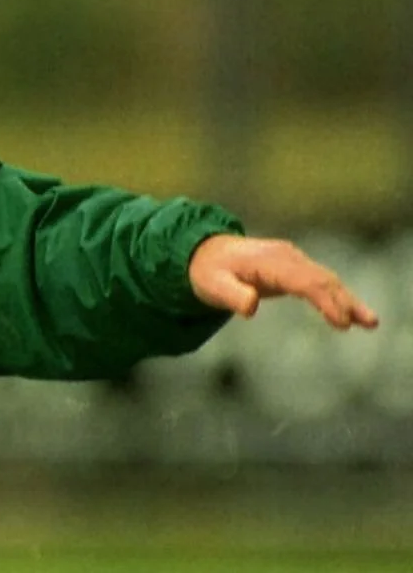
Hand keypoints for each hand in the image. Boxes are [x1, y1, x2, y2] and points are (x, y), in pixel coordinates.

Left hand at [188, 234, 378, 329]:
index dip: (324, 299)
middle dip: (344, 300)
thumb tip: (251, 307)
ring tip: (370, 322)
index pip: (303, 280)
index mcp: (268, 261)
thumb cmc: (208, 271)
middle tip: (364, 323)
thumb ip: (231, 295)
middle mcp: (286, 257)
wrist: (205, 252)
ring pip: (326, 279)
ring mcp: (293, 260)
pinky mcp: (295, 268)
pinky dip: (339, 296)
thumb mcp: (211, 285)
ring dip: (348, 299)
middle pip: (321, 278)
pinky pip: (321, 282)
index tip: (340, 321)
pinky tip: (354, 316)